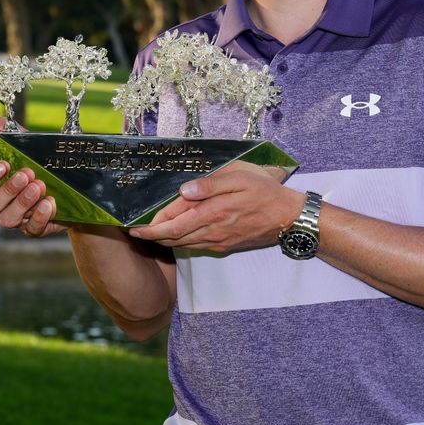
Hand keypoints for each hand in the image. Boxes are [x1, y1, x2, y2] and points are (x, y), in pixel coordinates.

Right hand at [0, 116, 65, 236]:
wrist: (74, 188)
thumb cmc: (43, 165)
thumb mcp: (30, 146)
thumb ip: (12, 134)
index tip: (3, 164)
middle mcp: (2, 205)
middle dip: (7, 189)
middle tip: (27, 174)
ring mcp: (18, 219)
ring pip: (8, 219)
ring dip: (23, 202)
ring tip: (39, 186)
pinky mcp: (35, 229)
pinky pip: (32, 229)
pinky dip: (40, 216)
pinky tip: (49, 203)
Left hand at [129, 162, 303, 252]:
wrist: (289, 217)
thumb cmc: (265, 192)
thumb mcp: (239, 178)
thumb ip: (210, 184)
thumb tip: (183, 191)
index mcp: (211, 212)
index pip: (173, 223)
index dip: (151, 226)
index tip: (134, 226)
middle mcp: (212, 230)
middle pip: (174, 237)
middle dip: (152, 236)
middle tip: (135, 233)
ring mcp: (219, 241)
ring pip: (184, 244)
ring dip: (165, 241)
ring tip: (150, 234)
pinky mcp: (226, 246)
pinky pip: (197, 246)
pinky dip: (182, 243)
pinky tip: (177, 237)